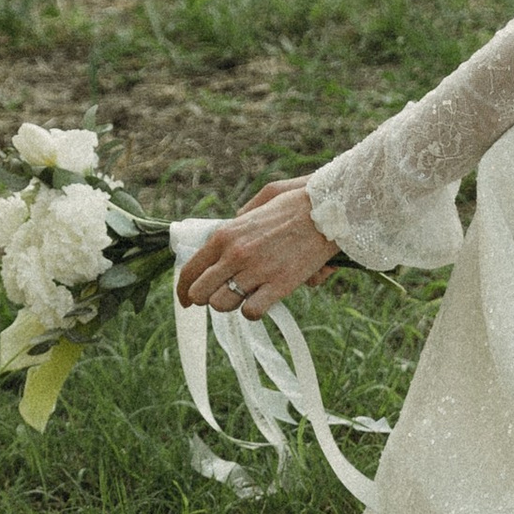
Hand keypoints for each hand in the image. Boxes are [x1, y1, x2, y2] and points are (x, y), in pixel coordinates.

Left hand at [177, 181, 337, 320]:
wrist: (330, 210)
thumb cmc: (298, 202)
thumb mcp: (261, 200)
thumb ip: (241, 217)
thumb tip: (231, 231)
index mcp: (226, 234)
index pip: (191, 269)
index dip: (184, 290)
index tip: (186, 300)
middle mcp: (235, 254)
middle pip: (201, 293)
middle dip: (206, 299)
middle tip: (220, 297)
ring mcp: (255, 271)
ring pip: (222, 305)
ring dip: (231, 304)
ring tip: (246, 296)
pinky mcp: (278, 285)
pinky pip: (250, 312)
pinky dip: (253, 312)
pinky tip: (262, 302)